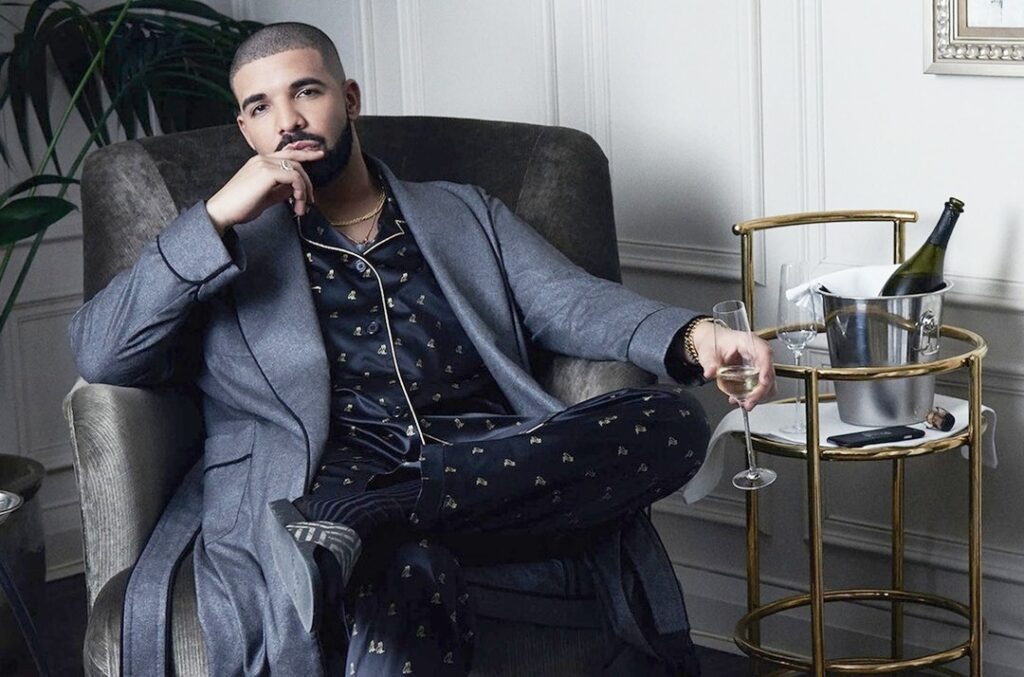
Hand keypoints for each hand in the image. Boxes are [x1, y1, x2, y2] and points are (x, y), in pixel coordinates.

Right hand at [205, 148, 324, 234]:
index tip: (319, 154)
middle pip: (296, 161)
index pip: (287, 153)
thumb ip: (281, 189)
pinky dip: (300, 190)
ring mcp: (264, 164)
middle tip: (310, 201)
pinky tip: (298, 203)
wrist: (223, 211)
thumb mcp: (266, 196)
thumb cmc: (241, 206)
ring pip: (297, 170)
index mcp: (261, 162)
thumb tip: (295, 189)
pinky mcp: (267, 173)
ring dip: (304, 190)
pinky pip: (294, 177)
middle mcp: (262, 159)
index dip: (305, 153)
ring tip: (301, 207)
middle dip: (308, 182)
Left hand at [690, 320, 774, 409]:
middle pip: (768, 371)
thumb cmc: (714, 341)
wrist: (711, 342)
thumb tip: (710, 372)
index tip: (764, 382)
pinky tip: (741, 399)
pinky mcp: (756, 372)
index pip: (764, 352)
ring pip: (768, 382)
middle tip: (748, 402)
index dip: (767, 368)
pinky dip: (752, 395)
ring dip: (758, 395)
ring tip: (744, 404)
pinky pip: (760, 386)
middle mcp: (757, 352)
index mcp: (748, 341)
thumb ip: (709, 363)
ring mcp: (758, 363)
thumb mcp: (708, 352)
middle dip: (761, 391)